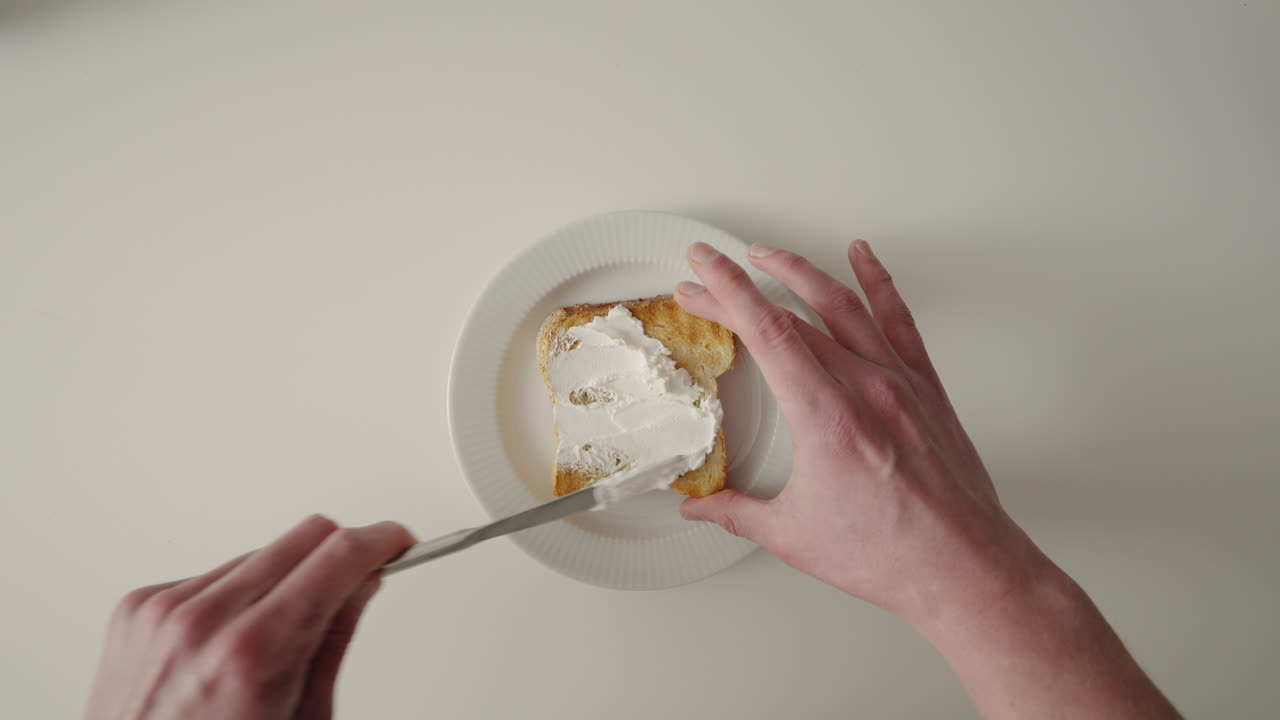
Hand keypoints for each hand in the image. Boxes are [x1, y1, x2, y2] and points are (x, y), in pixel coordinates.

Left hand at [85, 517, 414, 719]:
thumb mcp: (304, 716)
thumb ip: (335, 638)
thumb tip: (363, 583)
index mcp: (252, 652)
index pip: (338, 556)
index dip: (381, 541)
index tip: (397, 541)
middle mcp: (203, 620)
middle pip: (304, 536)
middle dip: (340, 553)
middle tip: (355, 579)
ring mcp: (164, 609)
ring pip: (259, 552)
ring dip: (284, 577)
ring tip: (276, 634)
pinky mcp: (138, 605)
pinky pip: (211, 574)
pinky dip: (234, 596)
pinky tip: (231, 638)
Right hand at [675, 240, 1179, 718]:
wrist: (962, 566)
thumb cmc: (892, 553)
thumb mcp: (794, 534)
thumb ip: (737, 513)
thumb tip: (700, 507)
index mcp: (826, 416)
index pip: (766, 331)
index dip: (726, 291)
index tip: (702, 268)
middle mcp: (864, 387)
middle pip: (791, 315)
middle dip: (741, 287)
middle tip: (709, 276)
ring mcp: (898, 381)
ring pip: (843, 304)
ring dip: (799, 270)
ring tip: (767, 254)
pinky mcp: (925, 387)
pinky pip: (899, 319)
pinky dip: (878, 282)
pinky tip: (863, 258)